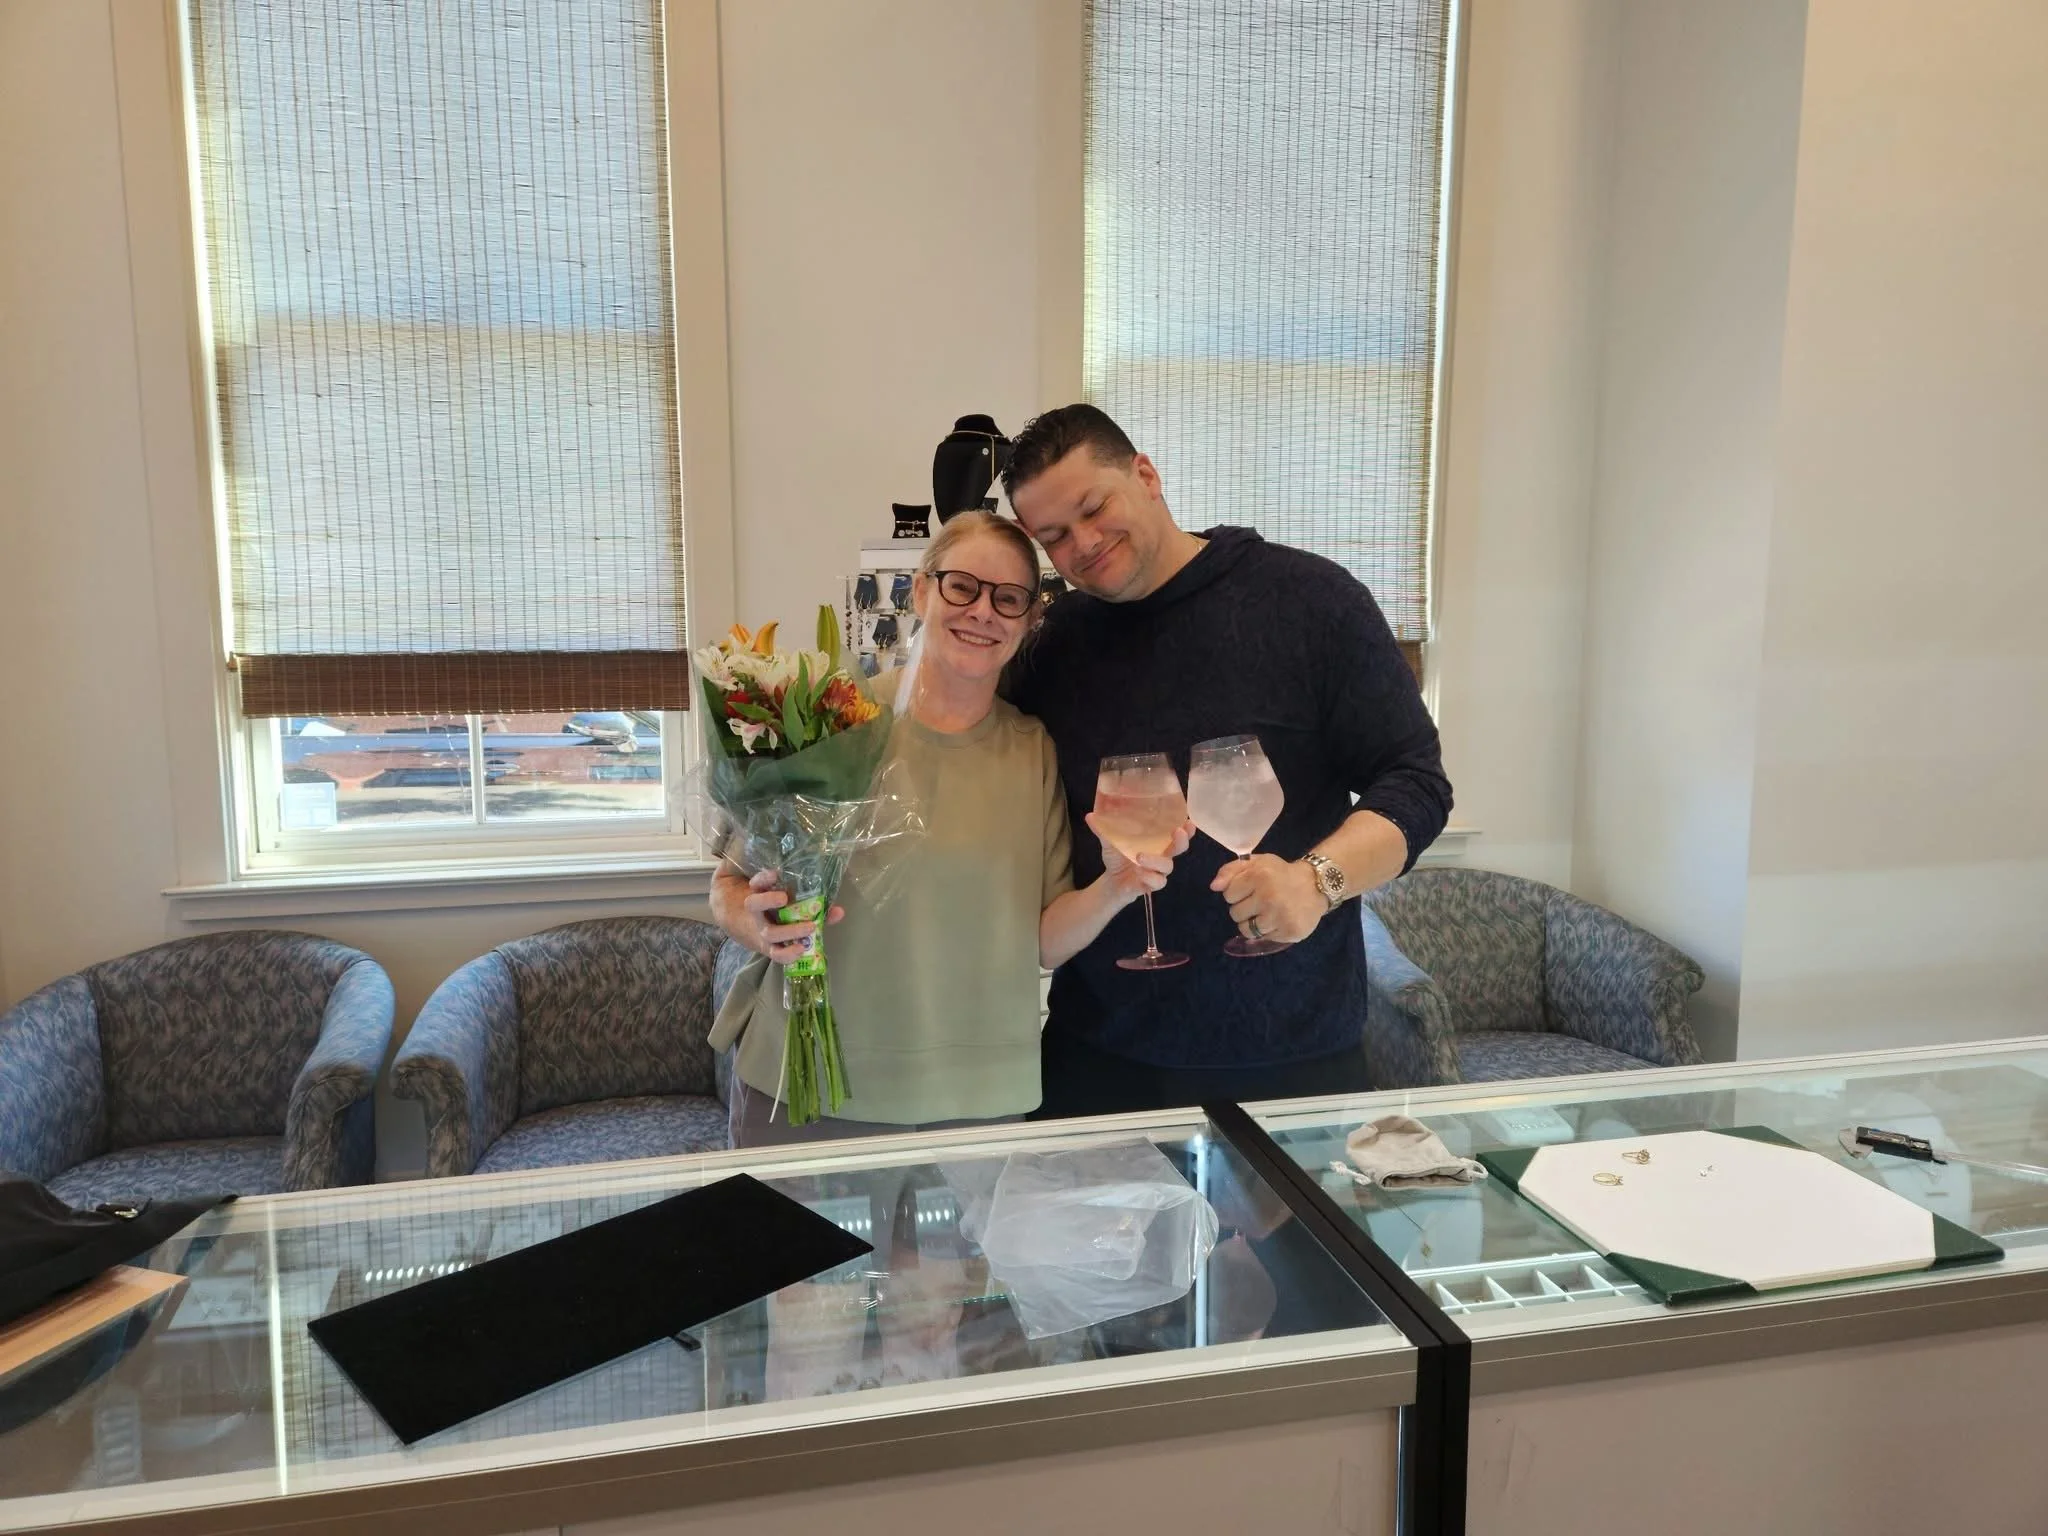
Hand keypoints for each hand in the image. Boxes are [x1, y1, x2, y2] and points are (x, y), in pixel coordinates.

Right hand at [709, 864, 842, 964]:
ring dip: (791, 930)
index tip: (774, 873)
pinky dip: (789, 954)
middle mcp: (754, 911)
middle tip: (784, 897)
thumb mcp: (749, 877)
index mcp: (751, 892)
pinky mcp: (769, 945)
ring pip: (770, 933)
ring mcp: (761, 929)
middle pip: (755, 906)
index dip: (763, 878)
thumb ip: (755, 864)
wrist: (730, 916)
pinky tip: (801, 950)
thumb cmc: (749, 892)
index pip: (754, 883)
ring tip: (811, 926)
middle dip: (769, 901)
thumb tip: (761, 847)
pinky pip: (777, 953)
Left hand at [1086, 813, 1193, 904]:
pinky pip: (1158, 882)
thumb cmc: (1118, 858)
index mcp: (1157, 842)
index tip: (1190, 820)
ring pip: (1168, 866)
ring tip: (1140, 857)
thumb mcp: (1110, 843)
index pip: (1176, 833)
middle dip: (1182, 840)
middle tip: (1177, 831)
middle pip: (1180, 848)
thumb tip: (1090, 816)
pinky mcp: (1151, 884)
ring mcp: (1158, 871)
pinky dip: (1150, 877)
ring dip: (1156, 860)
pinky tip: (1139, 873)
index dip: (1186, 828)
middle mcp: (1162, 856)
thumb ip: (1103, 831)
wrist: (1111, 882)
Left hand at [1210, 854, 1324, 945]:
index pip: (1228, 895)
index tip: (1251, 889)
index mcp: (1259, 875)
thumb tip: (1214, 886)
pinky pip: (1263, 938)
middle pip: (1235, 914)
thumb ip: (1231, 870)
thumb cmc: (1280, 873)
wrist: (1316, 885)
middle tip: (1261, 901)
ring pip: (1246, 930)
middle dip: (1244, 908)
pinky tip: (1278, 919)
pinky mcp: (1289, 932)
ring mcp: (1279, 917)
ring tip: (1267, 912)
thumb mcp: (1257, 863)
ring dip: (1253, 923)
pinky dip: (1268, 931)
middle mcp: (1269, 897)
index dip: (1237, 892)